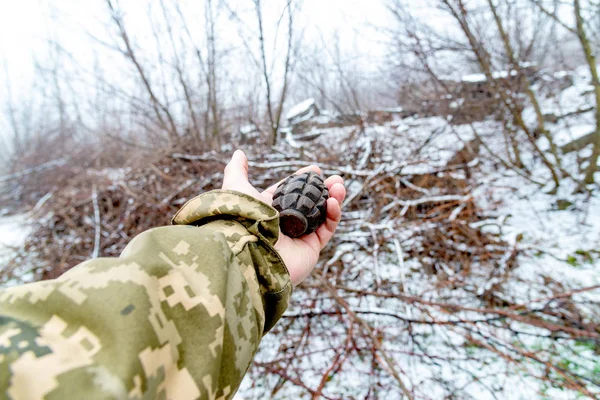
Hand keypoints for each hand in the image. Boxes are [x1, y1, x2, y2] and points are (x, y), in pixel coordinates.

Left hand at [222, 150, 345, 285]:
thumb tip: (238, 153)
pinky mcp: (310, 248)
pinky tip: (334, 201)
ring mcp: (299, 236)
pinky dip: (333, 215)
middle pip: (309, 202)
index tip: (316, 170)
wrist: (250, 250)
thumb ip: (237, 170)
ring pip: (321, 215)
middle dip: (324, 188)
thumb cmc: (242, 217)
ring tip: (339, 184)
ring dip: (333, 198)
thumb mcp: (236, 187)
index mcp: (268, 209)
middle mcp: (284, 223)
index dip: (303, 180)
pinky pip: (326, 229)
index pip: (290, 191)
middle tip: (335, 178)